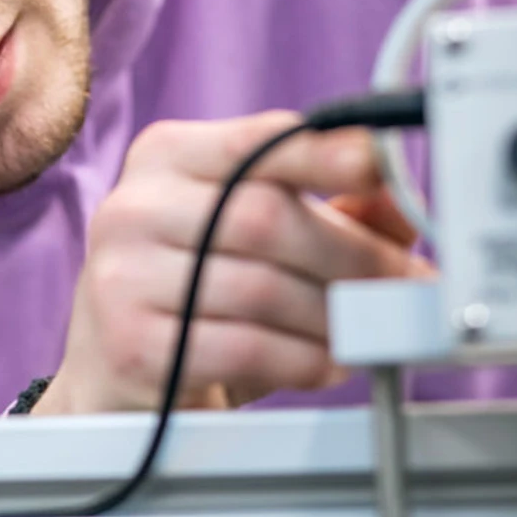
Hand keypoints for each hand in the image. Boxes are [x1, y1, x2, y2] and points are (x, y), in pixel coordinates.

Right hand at [35, 110, 431, 414]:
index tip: (376, 165)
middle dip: (353, 256)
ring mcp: (121, 275)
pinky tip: (323, 363)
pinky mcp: (132, 343)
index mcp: (162, 159)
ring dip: (333, 317)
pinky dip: (303, 360)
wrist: (114, 374)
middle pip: (266, 218)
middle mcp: (131, 207)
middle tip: (403, 284)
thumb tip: (399, 198)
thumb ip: (324, 207)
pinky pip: (245, 347)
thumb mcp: (247, 237)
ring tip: (362, 332)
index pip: (252, 142)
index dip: (322, 153)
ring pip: (262, 288)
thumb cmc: (191, 294)